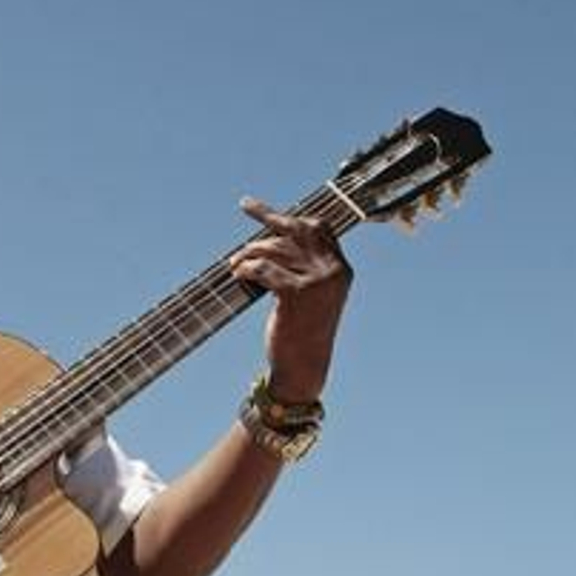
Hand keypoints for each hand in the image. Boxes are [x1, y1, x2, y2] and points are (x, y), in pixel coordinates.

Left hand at [229, 196, 352, 402]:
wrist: (303, 368)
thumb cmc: (301, 333)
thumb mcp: (310, 296)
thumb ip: (302, 268)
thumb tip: (271, 242)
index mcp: (341, 269)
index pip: (319, 228)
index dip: (291, 215)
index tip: (262, 207)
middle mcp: (334, 271)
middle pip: (297, 229)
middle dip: (269, 216)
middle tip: (247, 206)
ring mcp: (318, 281)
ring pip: (276, 248)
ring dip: (249, 252)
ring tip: (234, 263)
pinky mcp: (297, 293)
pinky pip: (264, 268)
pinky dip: (247, 269)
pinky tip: (237, 275)